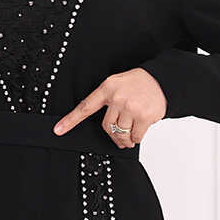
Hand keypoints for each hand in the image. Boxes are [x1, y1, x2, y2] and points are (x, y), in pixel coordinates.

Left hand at [52, 67, 166, 147]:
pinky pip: (135, 136)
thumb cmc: (137, 84)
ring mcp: (131, 107)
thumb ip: (106, 100)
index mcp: (107, 88)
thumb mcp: (116, 84)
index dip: (70, 120)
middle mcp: (117, 98)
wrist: (161, 80)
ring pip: (121, 133)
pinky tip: (138, 132)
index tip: (58, 130)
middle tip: (119, 137)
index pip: (85, 107)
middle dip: (113, 135)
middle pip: (107, 126)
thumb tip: (104, 126)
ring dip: (125, 139)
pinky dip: (136, 138)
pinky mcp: (144, 116)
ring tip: (129, 137)